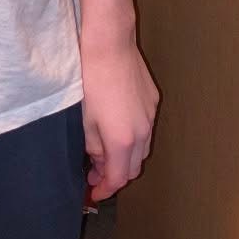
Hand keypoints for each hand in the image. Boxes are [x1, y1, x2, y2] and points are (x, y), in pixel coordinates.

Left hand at [79, 32, 159, 203]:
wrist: (109, 45)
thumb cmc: (90, 80)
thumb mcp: (84, 120)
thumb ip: (94, 146)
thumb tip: (98, 161)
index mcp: (122, 140)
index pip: (118, 177)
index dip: (105, 189)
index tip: (93, 193)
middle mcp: (143, 132)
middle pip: (134, 167)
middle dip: (115, 175)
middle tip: (95, 174)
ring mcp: (151, 115)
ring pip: (142, 149)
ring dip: (126, 157)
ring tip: (105, 152)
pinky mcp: (153, 101)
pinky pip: (146, 128)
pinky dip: (133, 137)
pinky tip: (117, 128)